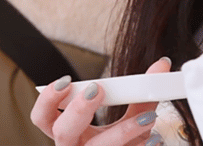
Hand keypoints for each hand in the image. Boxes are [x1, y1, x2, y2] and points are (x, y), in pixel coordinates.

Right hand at [30, 58, 170, 145]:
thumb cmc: (119, 140)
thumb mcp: (124, 115)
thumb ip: (139, 92)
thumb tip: (161, 64)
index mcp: (67, 132)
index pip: (42, 117)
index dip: (48, 99)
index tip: (66, 81)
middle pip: (62, 132)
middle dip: (78, 110)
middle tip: (97, 90)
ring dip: (122, 131)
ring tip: (146, 117)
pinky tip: (153, 139)